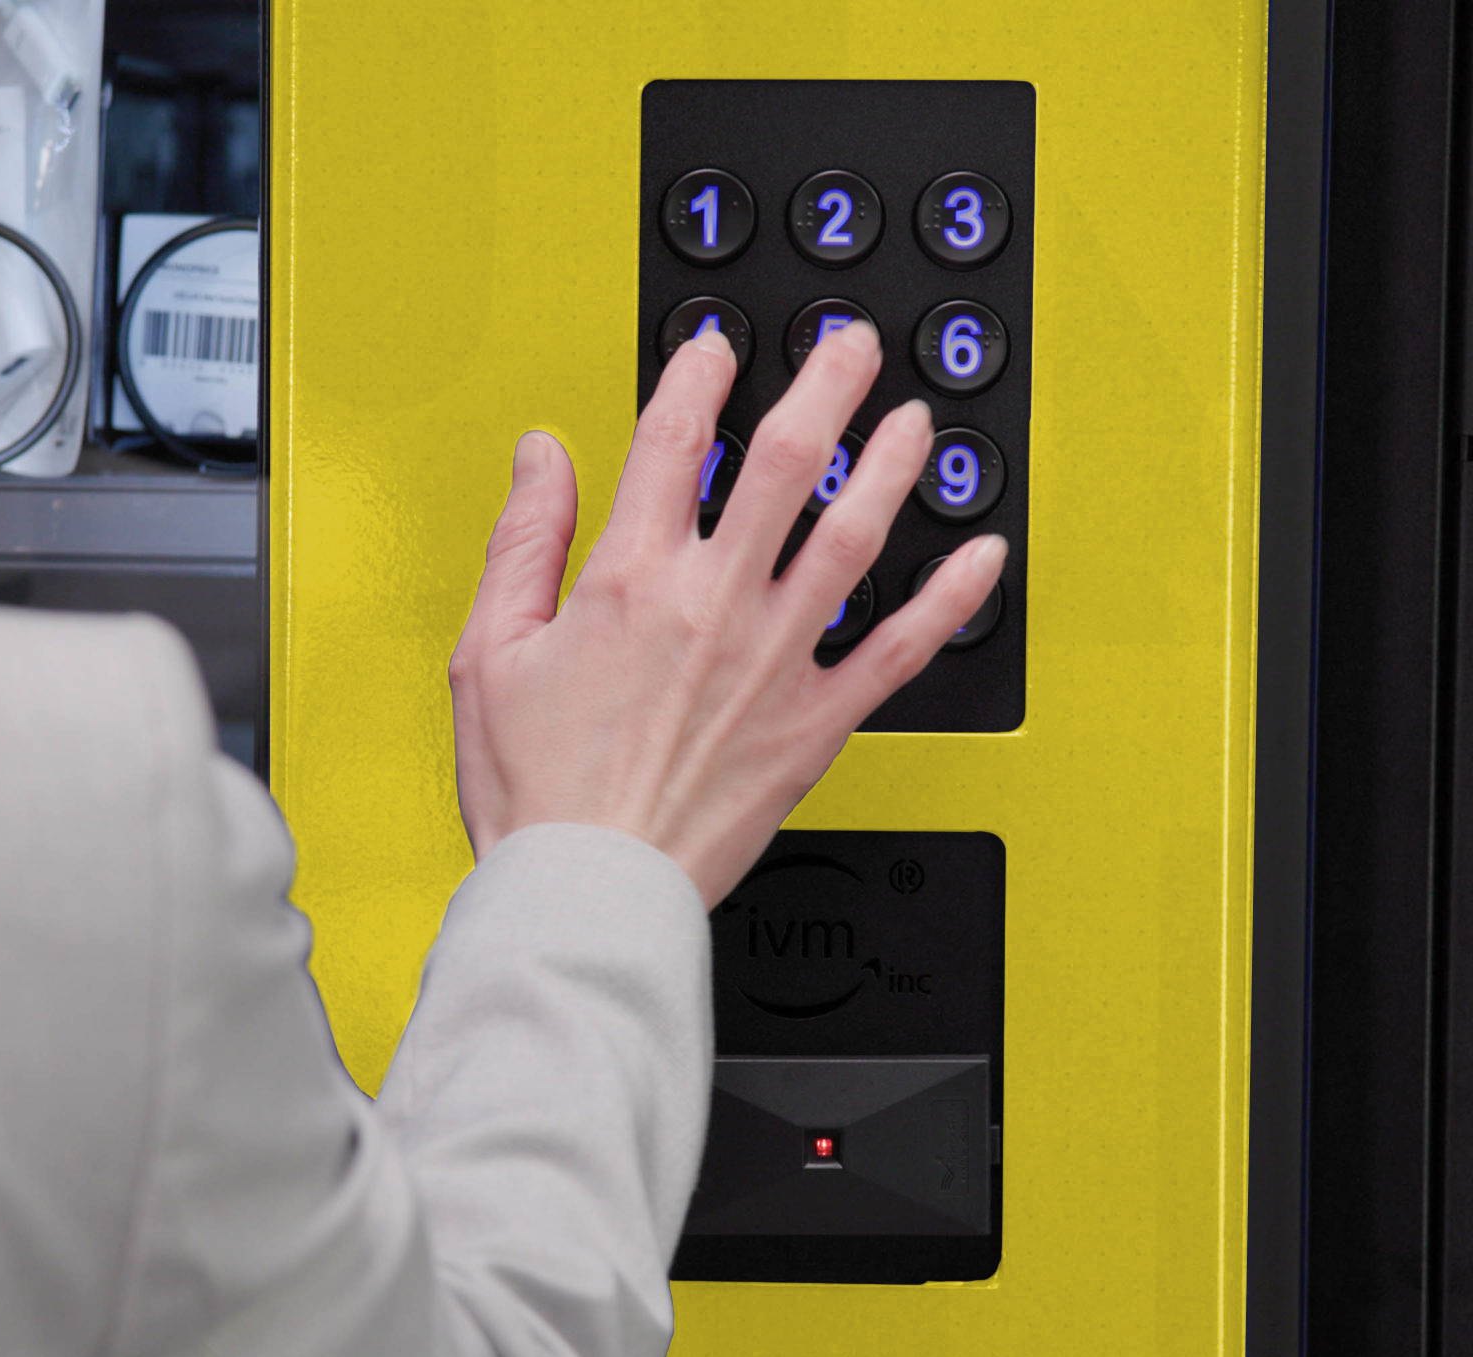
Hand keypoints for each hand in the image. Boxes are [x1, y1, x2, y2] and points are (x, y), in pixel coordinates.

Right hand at [448, 320, 1010, 906]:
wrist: (587, 892)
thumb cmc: (536, 790)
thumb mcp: (487, 652)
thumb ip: (524, 541)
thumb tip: (543, 457)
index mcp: (631, 580)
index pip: (675, 439)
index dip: (700, 375)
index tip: (717, 348)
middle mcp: (714, 606)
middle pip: (787, 462)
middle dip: (827, 385)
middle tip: (850, 348)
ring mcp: (775, 662)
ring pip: (855, 536)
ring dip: (893, 466)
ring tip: (915, 422)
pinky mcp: (816, 724)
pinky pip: (902, 650)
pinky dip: (951, 600)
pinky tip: (984, 560)